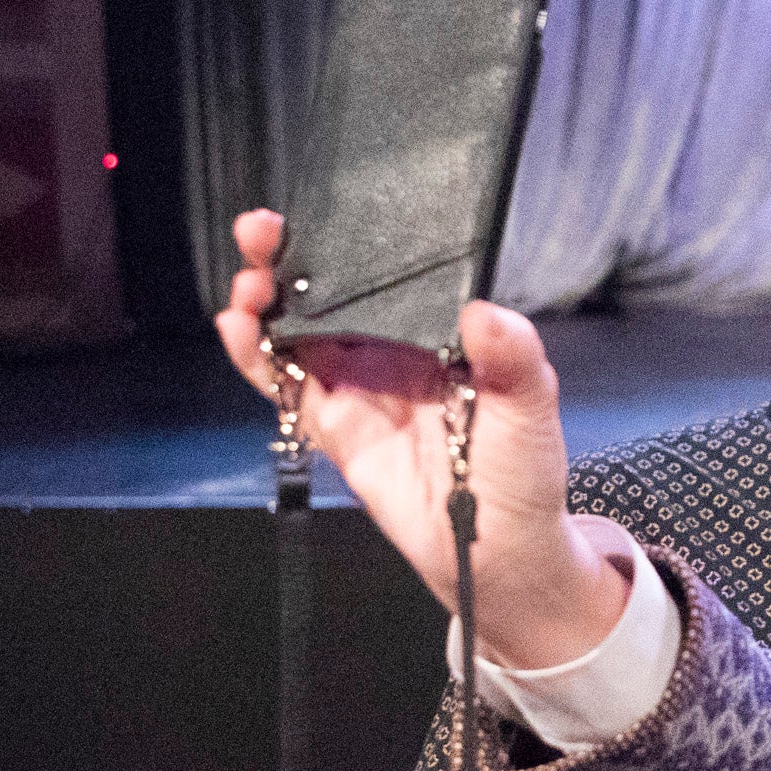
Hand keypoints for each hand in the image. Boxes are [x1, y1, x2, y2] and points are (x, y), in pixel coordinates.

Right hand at [215, 209, 625, 667]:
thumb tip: (489, 314)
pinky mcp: (334, 428)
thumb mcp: (532, 408)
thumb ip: (513, 360)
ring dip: (265, 303)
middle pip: (330, 296)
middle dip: (289, 261)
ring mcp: (359, 388)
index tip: (319, 218)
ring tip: (247, 282)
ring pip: (299, 333)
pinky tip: (238, 330)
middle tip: (261, 233)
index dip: (348, 246)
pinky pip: (287, 387)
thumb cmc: (524, 473)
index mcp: (438, 335)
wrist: (496, 552)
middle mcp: (393, 354)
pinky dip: (258, 359)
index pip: (386, 278)